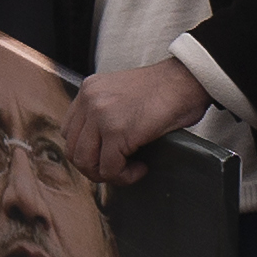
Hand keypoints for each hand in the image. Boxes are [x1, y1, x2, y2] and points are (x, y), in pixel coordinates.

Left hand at [65, 58, 209, 186]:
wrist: (187, 81)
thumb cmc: (165, 91)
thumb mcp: (122, 95)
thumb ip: (104, 113)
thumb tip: (98, 149)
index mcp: (89, 90)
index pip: (69, 131)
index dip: (87, 151)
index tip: (107, 156)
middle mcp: (89, 100)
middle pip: (73, 150)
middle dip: (94, 168)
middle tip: (118, 169)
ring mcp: (101, 115)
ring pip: (86, 163)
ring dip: (108, 174)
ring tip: (130, 169)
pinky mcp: (117, 131)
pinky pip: (110, 168)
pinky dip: (125, 176)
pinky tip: (141, 168)